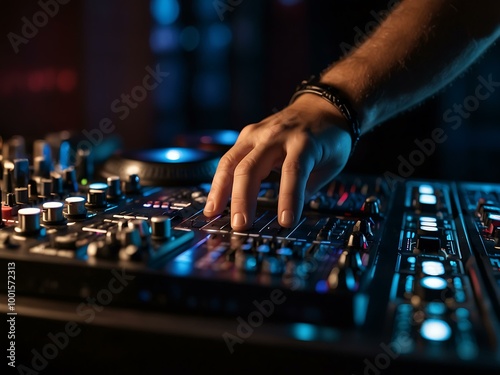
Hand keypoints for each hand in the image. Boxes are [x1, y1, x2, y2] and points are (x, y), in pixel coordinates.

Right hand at [203, 93, 352, 230]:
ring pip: (231, 161)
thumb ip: (308, 188)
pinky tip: (215, 199)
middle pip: (251, 167)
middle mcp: (275, 135)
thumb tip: (288, 216)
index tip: (285, 221)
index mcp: (303, 142)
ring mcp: (257, 133)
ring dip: (220, 189)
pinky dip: (220, 181)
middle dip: (243, 198)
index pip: (292, 171)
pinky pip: (229, 159)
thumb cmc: (328, 138)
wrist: (320, 105)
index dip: (288, 197)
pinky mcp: (246, 135)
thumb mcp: (330, 164)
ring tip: (213, 213)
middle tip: (240, 224)